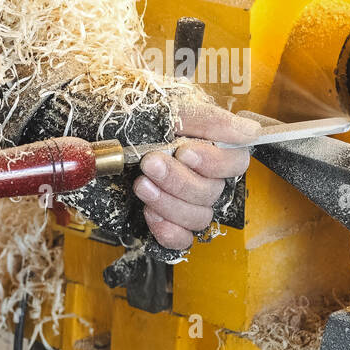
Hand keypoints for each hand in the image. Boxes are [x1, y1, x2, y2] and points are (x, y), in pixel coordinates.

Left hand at [133, 102, 255, 250]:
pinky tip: (149, 213)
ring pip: (198, 217)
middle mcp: (203, 178)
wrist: (98, 137)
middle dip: (179, 180)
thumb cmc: (136, 118)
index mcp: (211, 149)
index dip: (215, 162)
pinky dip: (167, 230)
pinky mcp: (167, 222)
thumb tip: (250, 132)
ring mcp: (186, 203)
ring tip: (141, 185)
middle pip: (212, 192)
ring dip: (169, 203)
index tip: (185, 152)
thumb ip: (210, 120)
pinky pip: (181, 239)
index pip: (236, 162)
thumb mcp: (171, 109)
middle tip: (150, 164)